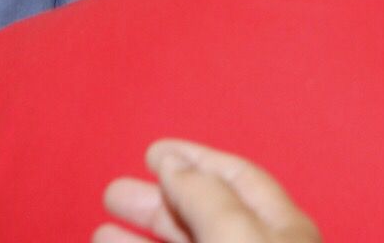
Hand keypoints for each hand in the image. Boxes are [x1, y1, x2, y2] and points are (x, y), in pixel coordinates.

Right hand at [93, 139, 321, 242]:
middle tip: (113, 191)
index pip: (238, 180)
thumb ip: (206, 197)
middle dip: (158, 201)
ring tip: (100, 226)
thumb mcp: (240, 238)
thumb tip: (172, 162)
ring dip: (142, 237)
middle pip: (204, 217)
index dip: (196, 160)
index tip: (152, 150)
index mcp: (283, 230)